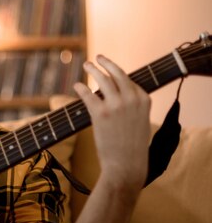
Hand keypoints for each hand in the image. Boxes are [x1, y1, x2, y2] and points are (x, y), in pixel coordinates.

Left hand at [73, 55, 150, 190]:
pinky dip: (81, 88)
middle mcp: (131, 99)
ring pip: (102, 79)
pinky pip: (88, 94)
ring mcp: (115, 105)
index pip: (129, 80)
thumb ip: (133, 106)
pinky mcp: (100, 113)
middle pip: (117, 73)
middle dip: (106, 63)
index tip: (110, 70)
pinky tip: (77, 85)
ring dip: (93, 69)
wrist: (126, 165)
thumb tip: (118, 94)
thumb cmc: (132, 146)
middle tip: (98, 57)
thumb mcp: (141, 121)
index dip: (117, 75)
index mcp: (144, 99)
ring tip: (86, 64)